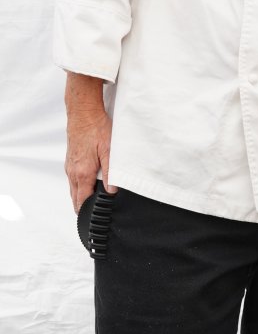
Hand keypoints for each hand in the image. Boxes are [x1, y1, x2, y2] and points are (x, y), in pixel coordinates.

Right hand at [64, 73, 115, 212]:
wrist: (83, 113)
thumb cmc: (96, 129)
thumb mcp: (110, 150)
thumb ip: (111, 172)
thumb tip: (112, 191)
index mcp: (82, 173)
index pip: (82, 201)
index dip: (89, 212)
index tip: (95, 220)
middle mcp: (73, 172)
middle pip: (76, 198)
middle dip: (84, 207)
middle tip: (95, 215)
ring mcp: (70, 166)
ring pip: (73, 189)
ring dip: (81, 197)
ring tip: (93, 204)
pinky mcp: (71, 160)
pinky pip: (73, 179)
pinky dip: (79, 186)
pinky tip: (89, 185)